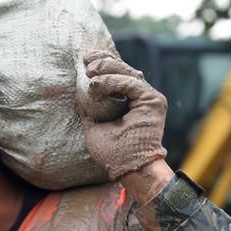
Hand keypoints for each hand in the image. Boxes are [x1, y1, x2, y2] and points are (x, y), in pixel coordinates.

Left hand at [81, 50, 167, 180]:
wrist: (129, 169)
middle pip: (124, 69)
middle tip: (86, 61)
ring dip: (107, 69)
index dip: (102, 63)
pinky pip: (132, 84)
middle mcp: (140, 96)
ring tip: (89, 72)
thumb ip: (89, 109)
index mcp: (128, 100)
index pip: (117, 74)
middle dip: (103, 61)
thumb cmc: (112, 153)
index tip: (84, 61)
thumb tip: (77, 91)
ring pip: (128, 72)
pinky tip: (97, 85)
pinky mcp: (153, 101)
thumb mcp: (93, 126)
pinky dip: (114, 82)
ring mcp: (148, 98)